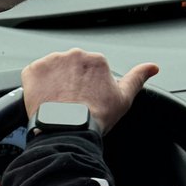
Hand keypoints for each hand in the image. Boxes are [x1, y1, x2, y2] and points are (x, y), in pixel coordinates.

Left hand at [22, 48, 158, 133]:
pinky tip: (43, 100)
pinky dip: (35, 87)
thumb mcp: (123, 98)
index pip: (88, 70)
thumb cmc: (96, 116)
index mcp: (96, 59)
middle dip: (69, 83)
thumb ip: (137, 78)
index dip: (86, 87)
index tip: (84, 100)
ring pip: (51, 71)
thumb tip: (153, 67)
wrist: (68, 130)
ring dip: (52, 83)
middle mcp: (73, 55)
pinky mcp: (32, 71)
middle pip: (69, 68)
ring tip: (56, 103)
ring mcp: (51, 62)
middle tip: (69, 104)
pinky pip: (32, 76)